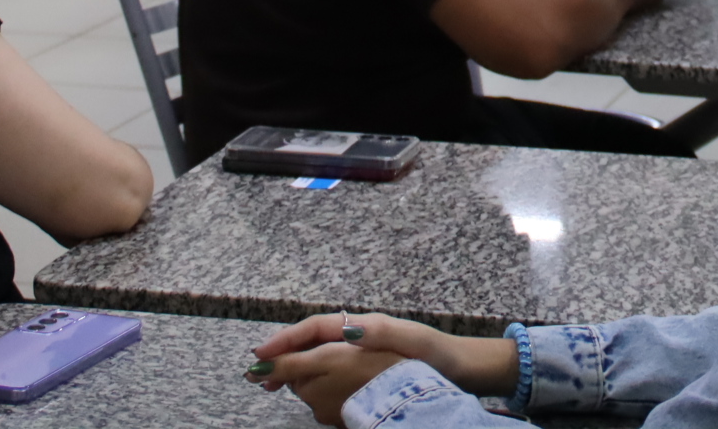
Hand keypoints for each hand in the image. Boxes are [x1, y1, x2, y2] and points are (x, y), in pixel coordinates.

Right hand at [247, 314, 518, 424]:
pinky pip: (329, 371)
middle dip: (282, 356)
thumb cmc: (435, 352)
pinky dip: (310, 380)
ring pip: (316, 357)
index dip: (286, 340)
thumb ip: (378, 331)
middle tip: (257, 376)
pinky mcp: (365, 370)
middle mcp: (356, 335)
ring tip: (271, 386)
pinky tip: (303, 393)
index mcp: (362, 324)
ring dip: (292, 369)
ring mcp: (359, 353)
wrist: (460, 368)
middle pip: (310, 343)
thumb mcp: (408, 338)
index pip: (314, 328)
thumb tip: (346, 327)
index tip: (263, 355)